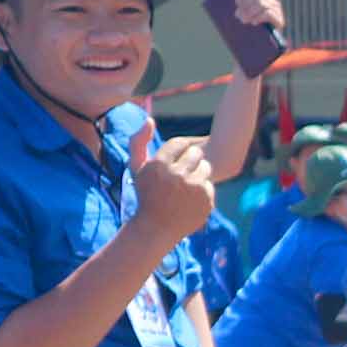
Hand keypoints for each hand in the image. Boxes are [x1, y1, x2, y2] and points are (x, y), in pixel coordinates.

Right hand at [129, 123, 214, 244]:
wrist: (157, 227)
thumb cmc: (146, 193)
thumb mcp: (137, 167)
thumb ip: (138, 142)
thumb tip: (149, 119)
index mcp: (160, 165)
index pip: (179, 143)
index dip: (178, 151)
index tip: (175, 158)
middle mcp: (178, 175)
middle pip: (195, 153)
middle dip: (190, 160)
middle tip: (183, 170)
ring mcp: (194, 188)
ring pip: (205, 168)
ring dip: (198, 173)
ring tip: (187, 184)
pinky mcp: (207, 200)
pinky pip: (209, 186)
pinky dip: (202, 190)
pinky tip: (191, 199)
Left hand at [228, 0, 285, 43]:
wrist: (265, 40)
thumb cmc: (255, 21)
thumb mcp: (250, 7)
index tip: (237, 3)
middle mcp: (272, 0)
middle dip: (245, 6)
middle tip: (239, 16)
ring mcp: (277, 10)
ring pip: (261, 4)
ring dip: (250, 13)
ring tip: (244, 20)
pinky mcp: (279, 20)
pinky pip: (268, 13)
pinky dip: (259, 17)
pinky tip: (254, 22)